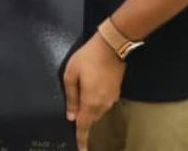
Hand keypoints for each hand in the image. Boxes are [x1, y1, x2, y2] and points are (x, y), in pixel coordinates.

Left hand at [62, 33, 124, 150]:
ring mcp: (112, 99)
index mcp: (91, 102)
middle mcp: (103, 105)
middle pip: (91, 120)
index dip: (82, 139)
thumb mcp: (71, 74)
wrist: (112, 47)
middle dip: (84, 122)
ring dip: (90, 112)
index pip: (84, 125)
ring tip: (82, 103)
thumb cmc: (87, 58)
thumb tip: (71, 116)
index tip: (82, 150)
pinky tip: (91, 95)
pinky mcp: (116, 93)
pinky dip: (96, 105)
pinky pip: (103, 105)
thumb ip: (71, 97)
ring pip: (98, 112)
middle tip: (75, 118)